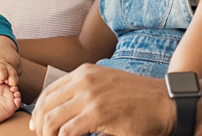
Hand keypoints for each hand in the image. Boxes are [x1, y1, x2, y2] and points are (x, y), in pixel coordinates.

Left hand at [0, 35, 20, 85]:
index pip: (2, 73)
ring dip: (11, 78)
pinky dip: (14, 74)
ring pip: (17, 77)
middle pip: (14, 80)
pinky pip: (19, 73)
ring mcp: (15, 62)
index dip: (2, 78)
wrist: (0, 43)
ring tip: (5, 73)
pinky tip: (8, 70)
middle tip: (3, 80)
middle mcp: (8, 63)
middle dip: (10, 83)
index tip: (0, 79)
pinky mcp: (20, 62)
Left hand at [29, 64, 174, 135]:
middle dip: (39, 126)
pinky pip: (67, 132)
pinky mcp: (98, 114)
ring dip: (48, 135)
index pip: (49, 91)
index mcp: (84, 72)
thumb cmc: (136, 98)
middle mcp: (84, 80)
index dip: (39, 111)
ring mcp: (91, 96)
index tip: (37, 126)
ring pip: (52, 119)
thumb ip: (84, 91)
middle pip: (46, 105)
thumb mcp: (105, 84)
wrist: (165, 103)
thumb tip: (61, 112)